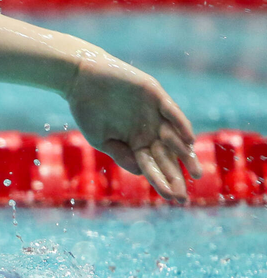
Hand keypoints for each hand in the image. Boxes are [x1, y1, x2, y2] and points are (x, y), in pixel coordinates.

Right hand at [66, 50, 201, 200]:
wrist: (81, 78)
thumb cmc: (87, 110)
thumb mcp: (101, 139)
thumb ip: (121, 155)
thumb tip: (142, 173)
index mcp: (136, 142)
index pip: (153, 166)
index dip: (163, 182)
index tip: (172, 199)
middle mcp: (149, 130)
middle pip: (167, 157)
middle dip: (177, 175)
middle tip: (185, 196)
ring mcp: (154, 113)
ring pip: (174, 137)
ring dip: (185, 155)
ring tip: (195, 173)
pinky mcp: (155, 95)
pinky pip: (172, 112)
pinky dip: (180, 125)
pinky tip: (188, 141)